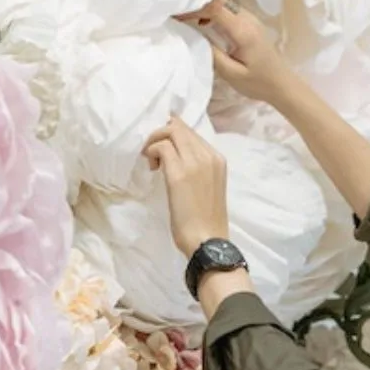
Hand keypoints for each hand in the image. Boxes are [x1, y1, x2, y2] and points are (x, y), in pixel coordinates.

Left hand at [143, 116, 229, 258]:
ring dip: (154, 142)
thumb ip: (198, 169)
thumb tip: (177, 157)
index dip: (173, 135)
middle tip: (152, 154)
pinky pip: (161, 147)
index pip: (192, 132)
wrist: (208, 241)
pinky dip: (152, 152)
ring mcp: (195, 163)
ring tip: (151, 162)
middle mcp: (209, 156)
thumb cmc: (206, 221)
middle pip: (179, 127)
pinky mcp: (178, 174)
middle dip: (161, 134)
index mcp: (217, 160)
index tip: (162, 148)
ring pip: (170, 132)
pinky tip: (152, 168)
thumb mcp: (208, 187)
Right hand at [178, 0, 297, 105]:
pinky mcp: (250, 22)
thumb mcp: (232, 75)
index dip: (194, 8)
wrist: (282, 84)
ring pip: (223, 2)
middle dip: (197, 4)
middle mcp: (247, 19)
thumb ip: (212, 54)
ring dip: (204, 7)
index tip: (177, 15)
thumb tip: (194, 36)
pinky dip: (213, 12)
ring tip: (187, 19)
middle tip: (178, 15)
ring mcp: (250, 18)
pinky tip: (204, 24)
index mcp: (243, 31)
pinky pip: (228, 10)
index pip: (215, 7)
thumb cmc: (258, 83)